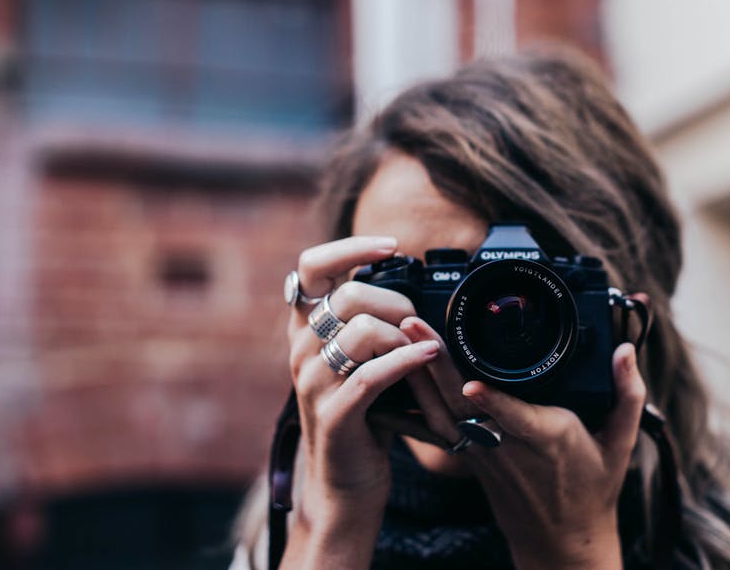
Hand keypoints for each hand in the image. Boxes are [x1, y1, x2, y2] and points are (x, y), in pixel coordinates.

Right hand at [280, 236, 439, 568]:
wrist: (346, 483)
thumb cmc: (364, 414)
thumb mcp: (360, 357)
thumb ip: (368, 318)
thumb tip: (404, 273)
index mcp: (306, 329)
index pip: (311, 266)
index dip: (350, 247)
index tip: (391, 247)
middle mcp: (301, 350)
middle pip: (349, 295)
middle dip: (396, 301)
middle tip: (418, 321)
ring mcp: (312, 383)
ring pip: (361, 331)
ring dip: (403, 335)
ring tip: (423, 349)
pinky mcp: (334, 415)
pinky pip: (372, 375)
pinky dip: (407, 361)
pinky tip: (429, 355)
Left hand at [402, 320, 646, 569]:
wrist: (561, 539)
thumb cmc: (592, 488)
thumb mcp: (621, 445)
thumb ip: (628, 395)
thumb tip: (626, 351)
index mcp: (549, 439)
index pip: (516, 418)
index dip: (493, 402)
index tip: (471, 383)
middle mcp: (508, 445)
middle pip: (465, 403)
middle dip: (439, 365)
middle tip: (416, 325)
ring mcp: (483, 450)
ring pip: (443, 409)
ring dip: (420, 371)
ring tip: (402, 332)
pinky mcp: (470, 453)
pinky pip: (438, 420)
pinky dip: (419, 392)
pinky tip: (401, 365)